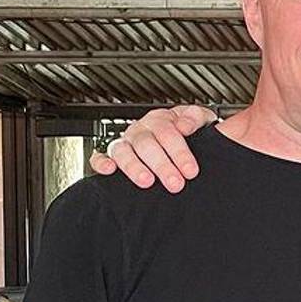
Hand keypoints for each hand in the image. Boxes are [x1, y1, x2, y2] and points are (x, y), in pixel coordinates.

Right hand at [88, 106, 216, 192]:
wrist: (184, 137)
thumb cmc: (191, 131)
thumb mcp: (201, 120)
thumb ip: (197, 118)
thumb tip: (186, 125)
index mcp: (162, 120)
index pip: (168, 134)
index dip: (180, 153)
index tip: (191, 171)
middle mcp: (141, 130)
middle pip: (147, 145)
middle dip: (161, 165)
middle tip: (175, 183)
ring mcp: (126, 142)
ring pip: (123, 151)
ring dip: (134, 167)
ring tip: (147, 182)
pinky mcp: (111, 155)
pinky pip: (99, 156)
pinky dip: (101, 162)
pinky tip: (109, 170)